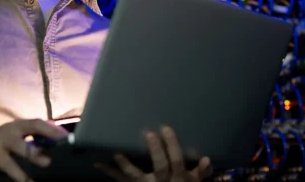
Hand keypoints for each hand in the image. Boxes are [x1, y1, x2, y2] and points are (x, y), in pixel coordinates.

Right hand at [0, 118, 68, 181]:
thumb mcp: (12, 142)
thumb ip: (29, 143)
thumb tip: (50, 148)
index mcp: (18, 126)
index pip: (39, 122)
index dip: (54, 127)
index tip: (68, 135)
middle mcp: (11, 129)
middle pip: (33, 125)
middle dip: (49, 131)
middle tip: (63, 140)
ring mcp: (1, 140)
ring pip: (20, 145)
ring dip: (34, 153)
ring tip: (46, 162)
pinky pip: (8, 165)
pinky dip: (19, 175)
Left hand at [96, 126, 212, 181]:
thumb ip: (200, 172)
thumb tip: (206, 159)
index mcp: (177, 177)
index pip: (177, 161)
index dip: (172, 146)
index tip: (166, 128)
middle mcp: (161, 181)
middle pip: (160, 166)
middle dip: (155, 151)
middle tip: (148, 133)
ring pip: (135, 175)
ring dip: (126, 163)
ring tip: (117, 151)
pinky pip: (120, 180)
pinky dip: (108, 171)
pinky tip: (97, 161)